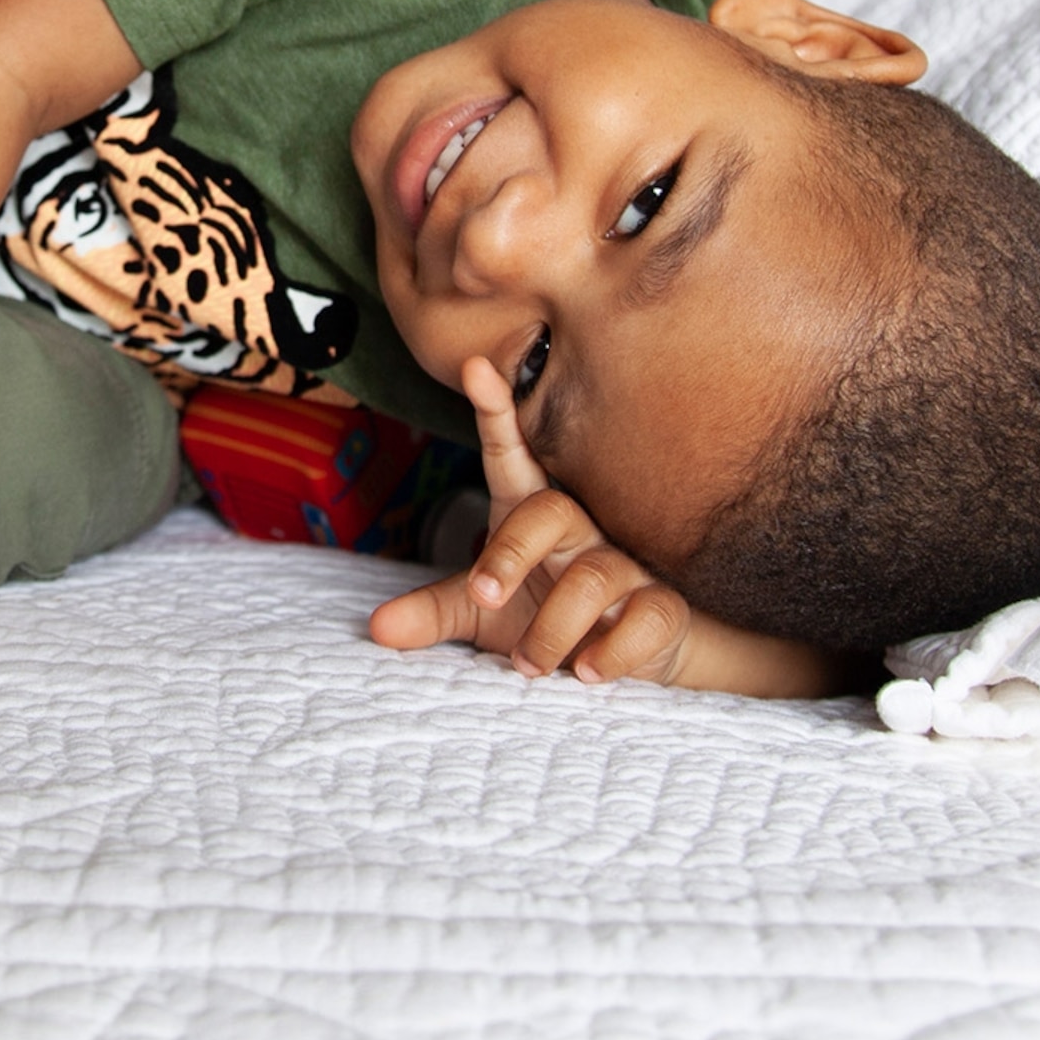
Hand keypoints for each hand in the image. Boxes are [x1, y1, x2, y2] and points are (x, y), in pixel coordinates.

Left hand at [367, 356, 698, 685]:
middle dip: (510, 553)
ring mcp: (626, 566)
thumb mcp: (486, 616)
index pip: (512, 457)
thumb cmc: (551, 619)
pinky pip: (647, 617)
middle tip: (484, 593)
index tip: (475, 368)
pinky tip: (589, 672)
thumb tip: (377, 627)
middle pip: (550, 511)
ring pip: (594, 576)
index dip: (496, 412)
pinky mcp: (662, 608)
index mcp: (532, 517)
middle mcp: (581, 531)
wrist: (632, 658)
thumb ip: (435, 612)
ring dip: (554, 628)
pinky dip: (614, 650)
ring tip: (530, 665)